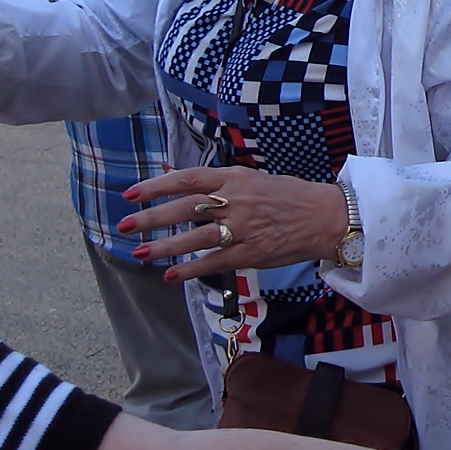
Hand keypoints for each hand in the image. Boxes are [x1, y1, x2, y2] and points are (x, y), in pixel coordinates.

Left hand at [121, 165, 348, 279]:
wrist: (326, 216)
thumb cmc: (290, 195)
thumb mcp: (253, 179)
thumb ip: (216, 180)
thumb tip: (174, 175)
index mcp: (236, 179)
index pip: (188, 179)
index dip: (156, 186)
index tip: (131, 194)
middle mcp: (236, 202)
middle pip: (185, 209)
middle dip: (150, 218)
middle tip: (123, 225)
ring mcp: (243, 229)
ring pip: (195, 238)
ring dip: (164, 247)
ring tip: (138, 253)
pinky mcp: (251, 253)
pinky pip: (216, 262)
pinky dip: (192, 269)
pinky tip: (171, 274)